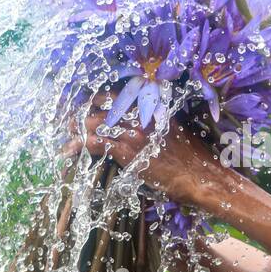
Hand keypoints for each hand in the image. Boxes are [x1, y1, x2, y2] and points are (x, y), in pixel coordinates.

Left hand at [62, 94, 230, 208]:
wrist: (202, 176)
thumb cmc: (194, 158)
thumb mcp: (176, 131)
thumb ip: (157, 123)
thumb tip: (143, 124)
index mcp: (152, 108)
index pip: (118, 95)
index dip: (98, 98)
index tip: (88, 103)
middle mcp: (141, 116)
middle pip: (102, 107)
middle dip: (84, 113)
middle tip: (72, 120)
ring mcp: (134, 134)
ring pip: (96, 123)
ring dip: (78, 128)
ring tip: (68, 133)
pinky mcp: (129, 153)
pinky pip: (97, 144)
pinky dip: (80, 145)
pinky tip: (70, 149)